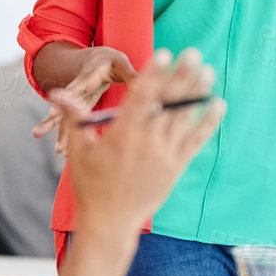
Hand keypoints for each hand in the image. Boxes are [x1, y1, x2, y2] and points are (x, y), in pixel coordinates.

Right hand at [32, 46, 137, 153]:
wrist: (98, 60)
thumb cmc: (112, 62)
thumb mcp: (120, 64)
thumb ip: (130, 75)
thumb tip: (143, 86)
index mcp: (88, 76)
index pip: (76, 88)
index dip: (67, 100)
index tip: (53, 112)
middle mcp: (79, 89)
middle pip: (67, 105)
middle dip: (57, 118)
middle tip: (41, 132)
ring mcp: (78, 101)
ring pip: (67, 116)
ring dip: (60, 131)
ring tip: (53, 147)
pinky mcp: (81, 109)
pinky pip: (73, 123)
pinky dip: (68, 134)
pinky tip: (63, 151)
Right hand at [54, 49, 223, 254]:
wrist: (110, 223)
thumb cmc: (91, 186)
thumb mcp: (79, 151)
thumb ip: (74, 118)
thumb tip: (57, 93)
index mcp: (123, 134)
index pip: (140, 96)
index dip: (153, 73)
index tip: (164, 53)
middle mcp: (147, 142)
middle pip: (168, 102)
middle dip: (182, 76)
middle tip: (194, 53)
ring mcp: (164, 155)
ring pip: (184, 118)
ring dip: (197, 93)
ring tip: (208, 71)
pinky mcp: (176, 168)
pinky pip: (196, 141)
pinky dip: (208, 123)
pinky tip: (218, 105)